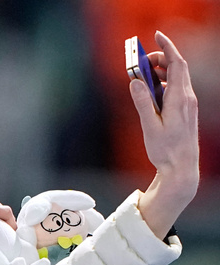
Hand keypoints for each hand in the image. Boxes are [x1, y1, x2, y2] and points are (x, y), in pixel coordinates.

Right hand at [131, 31, 199, 237]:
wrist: (182, 168)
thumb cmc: (166, 150)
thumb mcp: (150, 126)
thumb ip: (143, 102)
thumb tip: (135, 82)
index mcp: (180, 99)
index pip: (177, 63)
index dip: (167, 47)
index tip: (156, 36)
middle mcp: (187, 98)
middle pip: (177, 67)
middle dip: (159, 59)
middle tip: (139, 62)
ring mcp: (188, 103)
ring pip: (176, 77)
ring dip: (160, 71)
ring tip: (142, 77)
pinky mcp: (185, 110)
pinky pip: (176, 88)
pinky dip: (163, 83)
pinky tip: (151, 92)